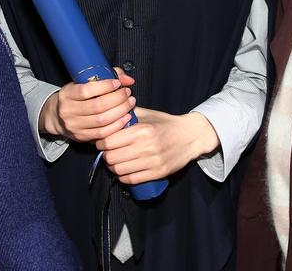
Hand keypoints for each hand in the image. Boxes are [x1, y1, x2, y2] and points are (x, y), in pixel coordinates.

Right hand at [40, 68, 135, 142]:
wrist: (57, 116)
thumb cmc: (74, 97)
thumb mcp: (82, 83)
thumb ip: (105, 76)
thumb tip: (127, 79)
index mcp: (67, 94)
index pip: (86, 90)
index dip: (105, 86)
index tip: (117, 83)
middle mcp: (68, 111)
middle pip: (98, 106)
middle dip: (118, 99)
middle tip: (127, 93)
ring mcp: (74, 126)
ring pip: (102, 120)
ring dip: (120, 111)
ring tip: (129, 103)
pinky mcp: (81, 137)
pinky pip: (103, 133)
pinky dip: (117, 125)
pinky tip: (125, 117)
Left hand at [96, 108, 218, 184]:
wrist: (191, 136)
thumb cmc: (167, 124)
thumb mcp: (149, 114)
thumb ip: (129, 112)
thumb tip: (109, 111)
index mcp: (142, 130)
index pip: (110, 141)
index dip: (101, 142)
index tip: (101, 142)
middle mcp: (147, 146)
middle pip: (112, 157)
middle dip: (105, 155)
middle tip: (107, 153)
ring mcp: (153, 161)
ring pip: (119, 170)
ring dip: (113, 167)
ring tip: (114, 162)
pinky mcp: (158, 173)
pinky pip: (132, 180)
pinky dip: (122, 177)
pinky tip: (122, 172)